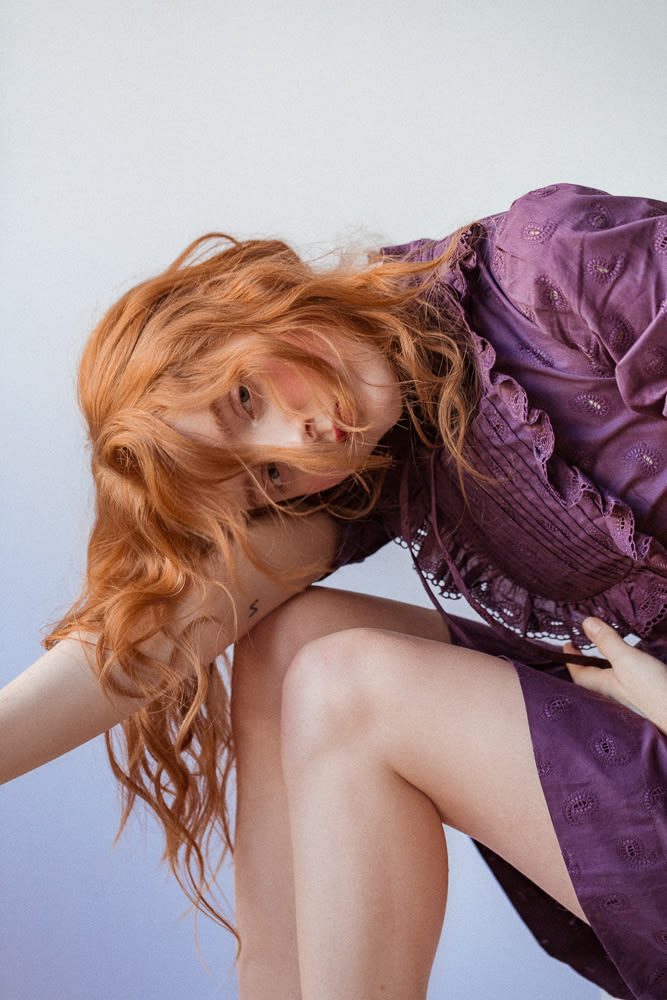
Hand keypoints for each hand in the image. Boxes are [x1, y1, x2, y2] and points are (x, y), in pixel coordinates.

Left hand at [564, 618, 666, 734]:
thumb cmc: (653, 692)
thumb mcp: (627, 661)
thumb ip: (607, 642)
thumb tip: (586, 623)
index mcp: (605, 686)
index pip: (579, 674)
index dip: (570, 658)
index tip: (567, 645)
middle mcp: (616, 693)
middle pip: (594, 678)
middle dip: (587, 664)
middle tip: (584, 649)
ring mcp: (633, 695)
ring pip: (613, 680)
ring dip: (608, 666)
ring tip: (609, 653)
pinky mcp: (649, 695)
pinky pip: (631, 682)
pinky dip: (628, 671)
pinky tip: (636, 667)